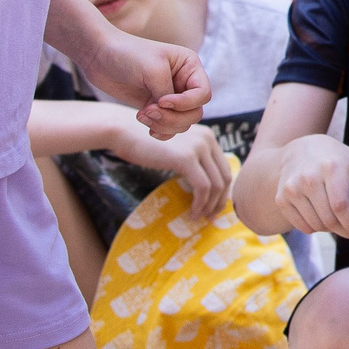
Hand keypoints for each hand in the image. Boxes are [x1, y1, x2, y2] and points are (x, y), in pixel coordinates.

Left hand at [76, 27, 211, 139]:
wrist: (99, 55)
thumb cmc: (127, 54)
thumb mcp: (152, 71)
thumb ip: (166, 93)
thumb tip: (171, 113)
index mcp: (190, 67)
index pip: (203, 94)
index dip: (186, 103)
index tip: (161, 100)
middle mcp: (184, 82)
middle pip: (195, 112)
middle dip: (172, 117)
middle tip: (148, 110)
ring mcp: (170, 96)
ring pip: (182, 123)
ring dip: (163, 124)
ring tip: (141, 115)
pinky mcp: (156, 107)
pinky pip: (169, 128)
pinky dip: (160, 131)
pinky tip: (145, 124)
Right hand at [108, 122, 231, 223]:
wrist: (123, 130)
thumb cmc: (143, 142)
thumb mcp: (175, 147)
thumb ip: (191, 158)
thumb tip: (200, 184)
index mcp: (207, 136)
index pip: (224, 167)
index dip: (222, 190)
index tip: (214, 206)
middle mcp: (208, 139)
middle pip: (224, 176)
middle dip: (220, 200)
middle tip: (210, 217)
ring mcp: (198, 147)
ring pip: (216, 184)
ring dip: (210, 206)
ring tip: (199, 218)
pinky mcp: (186, 158)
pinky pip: (202, 187)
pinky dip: (200, 203)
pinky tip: (192, 213)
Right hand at [273, 134, 348, 241]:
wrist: (296, 150)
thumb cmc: (332, 157)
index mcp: (331, 167)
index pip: (341, 206)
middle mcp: (308, 178)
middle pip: (329, 220)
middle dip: (346, 231)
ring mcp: (292, 189)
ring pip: (316, 226)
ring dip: (331, 230)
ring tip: (338, 220)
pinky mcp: (282, 199)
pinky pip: (302, 226)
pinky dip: (315, 228)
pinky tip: (322, 216)